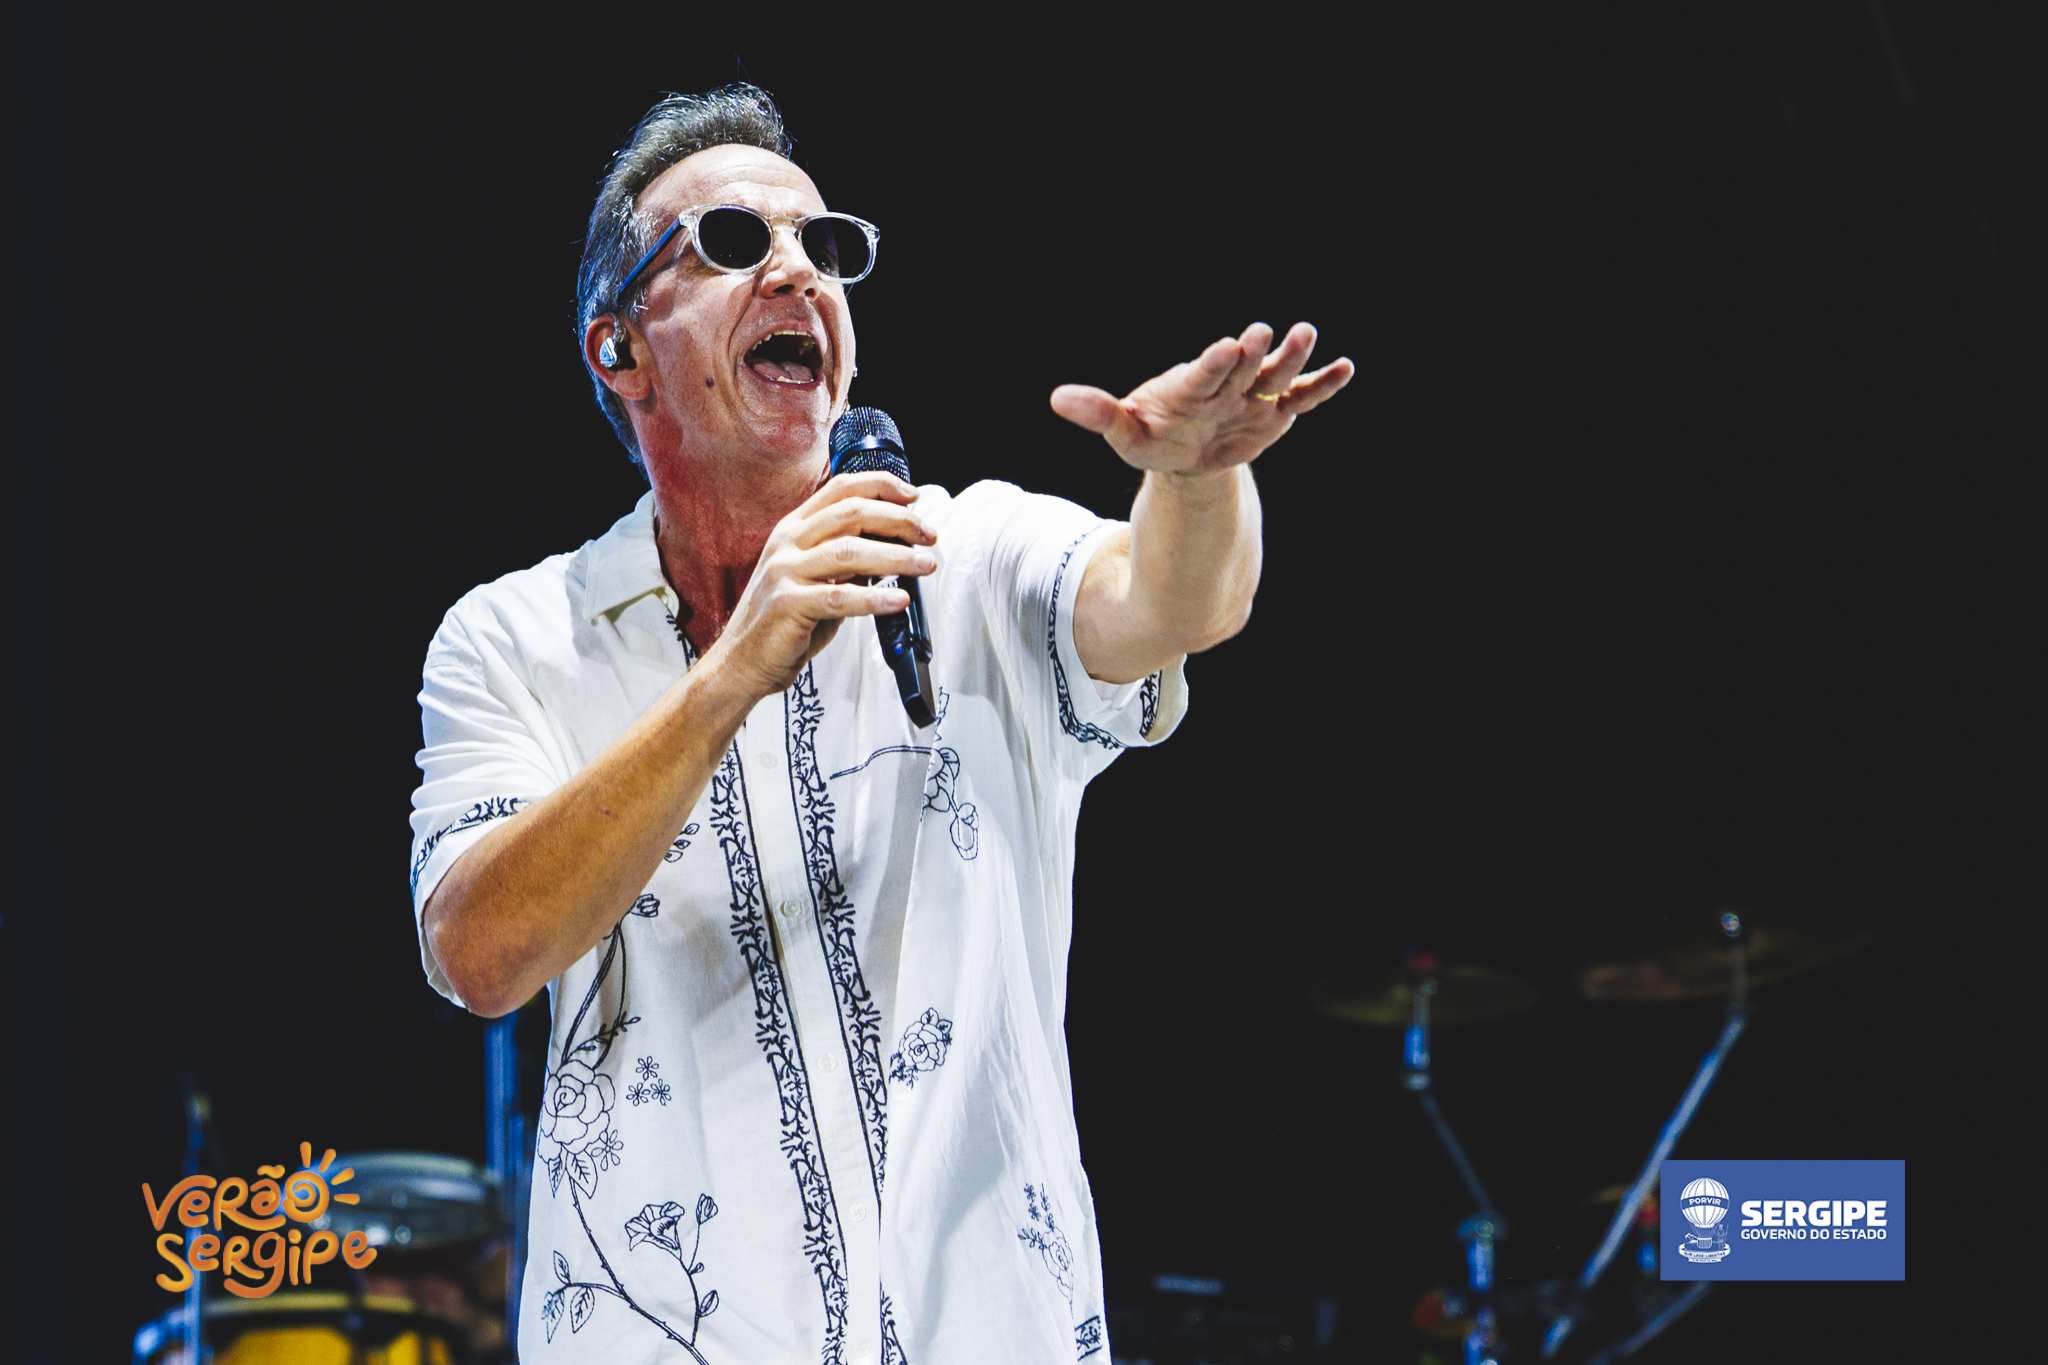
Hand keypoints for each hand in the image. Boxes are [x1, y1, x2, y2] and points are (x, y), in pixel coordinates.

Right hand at [703, 472, 936, 698]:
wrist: (741, 662)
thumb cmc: (784, 623)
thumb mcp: (817, 579)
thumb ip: (847, 560)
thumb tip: (896, 546)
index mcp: (794, 529)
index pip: (841, 489)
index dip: (881, 486)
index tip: (913, 496)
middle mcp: (787, 543)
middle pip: (851, 513)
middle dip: (899, 521)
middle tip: (929, 536)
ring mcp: (784, 572)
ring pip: (850, 552)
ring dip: (896, 557)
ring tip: (925, 565)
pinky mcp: (787, 605)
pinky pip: (839, 597)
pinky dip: (874, 598)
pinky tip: (899, 601)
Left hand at [1049, 322, 1352, 474]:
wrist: (1183, 453)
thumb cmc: (1151, 436)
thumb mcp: (1124, 433)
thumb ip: (1099, 414)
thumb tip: (1057, 399)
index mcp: (1190, 387)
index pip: (1203, 373)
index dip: (1214, 361)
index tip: (1226, 345)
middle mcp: (1226, 385)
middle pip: (1242, 368)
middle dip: (1252, 352)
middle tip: (1262, 331)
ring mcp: (1252, 397)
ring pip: (1276, 376)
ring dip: (1292, 357)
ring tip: (1307, 332)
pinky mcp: (1274, 413)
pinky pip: (1301, 399)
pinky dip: (1321, 386)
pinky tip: (1346, 367)